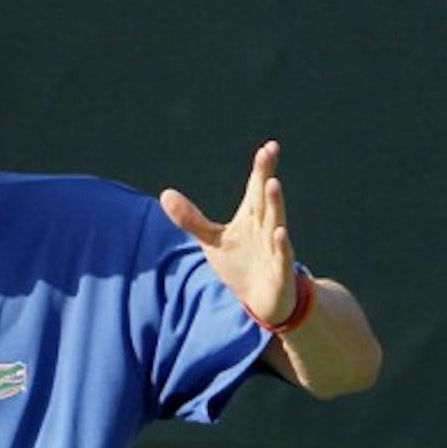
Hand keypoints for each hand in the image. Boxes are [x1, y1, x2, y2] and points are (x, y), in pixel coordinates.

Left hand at [159, 140, 297, 324]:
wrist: (261, 300)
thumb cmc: (240, 264)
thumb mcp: (212, 240)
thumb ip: (191, 218)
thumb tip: (164, 193)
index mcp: (252, 217)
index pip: (255, 188)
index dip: (260, 168)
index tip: (266, 147)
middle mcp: (266, 227)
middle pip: (265, 198)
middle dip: (266, 176)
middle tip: (268, 152)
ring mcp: (275, 247)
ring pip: (276, 222)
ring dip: (275, 204)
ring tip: (273, 183)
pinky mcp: (280, 269)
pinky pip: (282, 255)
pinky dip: (281, 244)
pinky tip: (280, 232)